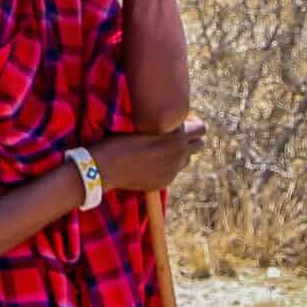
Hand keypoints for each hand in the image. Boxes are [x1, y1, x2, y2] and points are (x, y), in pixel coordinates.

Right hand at [91, 118, 205, 193]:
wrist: (105, 168)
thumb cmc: (119, 141)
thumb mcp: (144, 126)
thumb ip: (164, 126)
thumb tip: (175, 123)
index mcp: (177, 136)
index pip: (201, 128)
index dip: (191, 125)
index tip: (180, 125)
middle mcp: (179, 153)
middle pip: (200, 145)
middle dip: (190, 140)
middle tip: (174, 138)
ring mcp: (173, 170)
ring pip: (187, 160)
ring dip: (179, 155)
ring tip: (160, 152)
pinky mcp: (165, 182)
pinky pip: (172, 172)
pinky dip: (165, 168)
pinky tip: (149, 165)